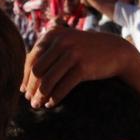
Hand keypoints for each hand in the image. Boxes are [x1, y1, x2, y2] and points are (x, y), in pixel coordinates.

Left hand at [22, 25, 137, 107]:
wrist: (116, 51)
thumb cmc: (87, 50)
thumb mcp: (67, 42)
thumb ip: (48, 51)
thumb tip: (26, 74)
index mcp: (52, 35)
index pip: (31, 59)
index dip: (25, 77)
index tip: (23, 90)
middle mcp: (60, 42)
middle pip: (37, 71)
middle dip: (31, 88)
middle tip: (29, 100)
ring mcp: (72, 54)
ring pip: (47, 80)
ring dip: (40, 96)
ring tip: (37, 105)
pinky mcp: (83, 67)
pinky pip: (62, 87)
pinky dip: (54, 98)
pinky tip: (50, 105)